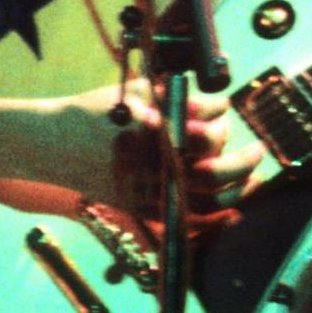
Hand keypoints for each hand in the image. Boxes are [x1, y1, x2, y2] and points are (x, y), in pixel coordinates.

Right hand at [48, 76, 261, 215]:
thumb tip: (217, 106)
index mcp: (160, 134)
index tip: (225, 108)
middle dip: (245, 161)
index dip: (221, 117)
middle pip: (218, 172)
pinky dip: (213, 213)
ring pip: (209, 201)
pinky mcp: (142, 207)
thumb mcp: (139, 94)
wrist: (53, 144)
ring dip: (236, 189)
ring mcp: (150, 192)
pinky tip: (228, 202)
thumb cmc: (96, 112)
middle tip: (258, 152)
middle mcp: (158, 166)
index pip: (210, 129)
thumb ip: (179, 100)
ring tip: (251, 178)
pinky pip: (188, 218)